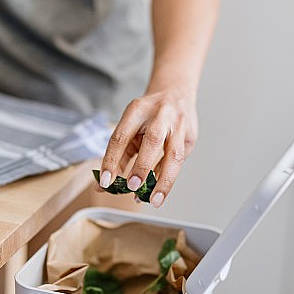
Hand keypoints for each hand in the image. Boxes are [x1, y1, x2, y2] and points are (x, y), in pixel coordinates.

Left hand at [98, 85, 197, 207]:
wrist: (175, 93)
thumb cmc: (147, 114)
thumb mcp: (129, 126)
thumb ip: (117, 154)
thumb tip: (103, 185)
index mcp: (137, 110)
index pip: (121, 136)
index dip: (112, 160)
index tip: (105, 182)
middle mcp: (160, 115)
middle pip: (152, 140)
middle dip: (142, 166)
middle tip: (132, 186)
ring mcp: (179, 125)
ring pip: (174, 155)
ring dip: (164, 181)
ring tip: (154, 200)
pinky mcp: (190, 137)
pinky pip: (179, 161)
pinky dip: (167, 177)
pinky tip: (158, 190)